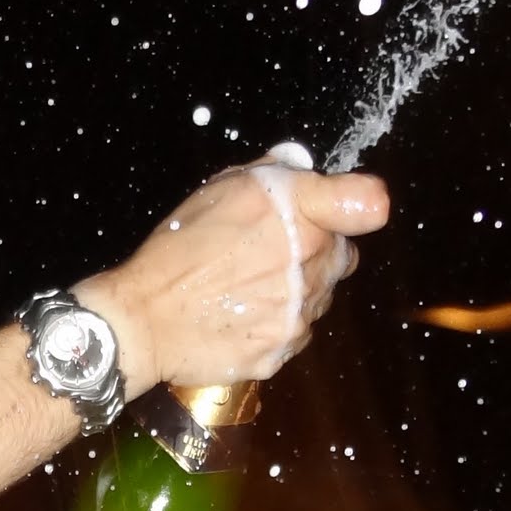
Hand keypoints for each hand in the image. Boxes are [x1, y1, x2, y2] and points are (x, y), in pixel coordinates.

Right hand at [79, 150, 389, 392]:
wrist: (145, 320)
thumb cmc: (177, 250)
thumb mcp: (219, 190)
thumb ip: (271, 172)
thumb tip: (299, 164)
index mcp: (292, 212)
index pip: (365, 204)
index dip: (362, 204)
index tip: (351, 209)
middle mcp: (306, 260)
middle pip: (342, 254)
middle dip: (317, 250)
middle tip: (273, 251)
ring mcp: (298, 309)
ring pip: (322, 294)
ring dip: (300, 287)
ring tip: (250, 284)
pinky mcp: (285, 346)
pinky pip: (299, 329)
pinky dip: (279, 321)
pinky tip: (244, 311)